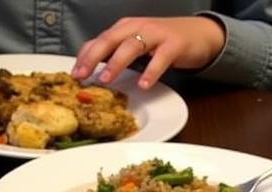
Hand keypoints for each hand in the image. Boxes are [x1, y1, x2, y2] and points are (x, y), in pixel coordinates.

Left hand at [72, 17, 225, 89]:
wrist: (198, 34)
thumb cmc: (161, 43)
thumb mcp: (134, 46)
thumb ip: (114, 55)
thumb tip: (89, 70)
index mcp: (124, 29)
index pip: (99, 40)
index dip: (84, 56)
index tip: (73, 75)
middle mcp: (137, 27)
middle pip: (110, 40)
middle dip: (93, 58)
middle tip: (81, 76)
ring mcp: (156, 34)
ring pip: (132, 45)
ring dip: (116, 63)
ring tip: (105, 80)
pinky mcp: (174, 44)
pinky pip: (161, 58)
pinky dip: (151, 71)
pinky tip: (143, 85)